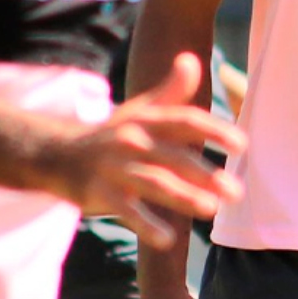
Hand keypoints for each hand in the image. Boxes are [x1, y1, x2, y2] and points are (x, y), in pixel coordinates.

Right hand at [41, 52, 244, 250]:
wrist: (55, 155)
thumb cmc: (110, 135)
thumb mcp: (138, 111)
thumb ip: (170, 91)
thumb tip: (191, 59)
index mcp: (145, 120)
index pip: (185, 121)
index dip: (214, 130)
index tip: (242, 145)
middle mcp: (131, 140)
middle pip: (173, 157)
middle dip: (205, 174)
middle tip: (236, 192)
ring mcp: (113, 167)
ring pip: (153, 182)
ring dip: (182, 196)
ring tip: (209, 209)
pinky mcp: (98, 192)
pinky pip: (125, 210)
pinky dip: (145, 224)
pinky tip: (167, 239)